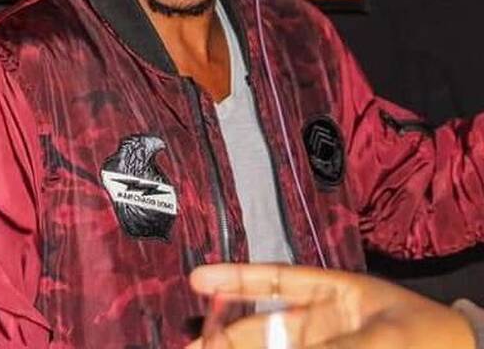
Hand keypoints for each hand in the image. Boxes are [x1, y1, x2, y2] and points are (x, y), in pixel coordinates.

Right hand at [187, 263, 475, 348]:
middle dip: (226, 335)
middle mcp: (324, 325)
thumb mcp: (382, 338)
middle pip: (264, 329)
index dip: (236, 278)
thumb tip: (276, 347)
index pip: (276, 281)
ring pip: (273, 348)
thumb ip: (333, 347)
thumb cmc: (430, 340)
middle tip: (190, 345)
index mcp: (334, 294)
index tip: (196, 278)